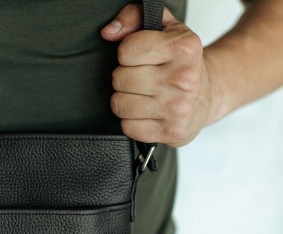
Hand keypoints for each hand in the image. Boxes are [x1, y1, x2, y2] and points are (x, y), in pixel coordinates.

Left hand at [101, 3, 213, 147]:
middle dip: (125, 79)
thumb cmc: (180, 63)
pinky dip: (132, 122)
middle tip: (142, 80)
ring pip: (120, 105)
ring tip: (143, 97)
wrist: (207, 97)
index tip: (141, 58)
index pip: (126, 51)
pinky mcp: (170, 131)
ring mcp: (177, 108)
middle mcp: (183, 78)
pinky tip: (147, 114)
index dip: (127, 54)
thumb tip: (109, 32)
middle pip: (119, 79)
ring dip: (126, 102)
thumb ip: (135, 17)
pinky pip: (127, 127)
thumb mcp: (165, 29)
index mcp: (184, 47)